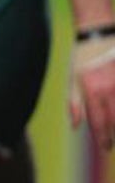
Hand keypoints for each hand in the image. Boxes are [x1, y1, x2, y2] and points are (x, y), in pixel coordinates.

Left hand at [70, 33, 114, 148]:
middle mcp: (109, 89)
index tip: (105, 147)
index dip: (102, 136)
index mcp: (91, 90)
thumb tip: (75, 126)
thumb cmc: (83, 58)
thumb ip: (74, 104)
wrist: (99, 35)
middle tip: (111, 144)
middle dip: (114, 135)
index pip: (98, 120)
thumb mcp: (72, 79)